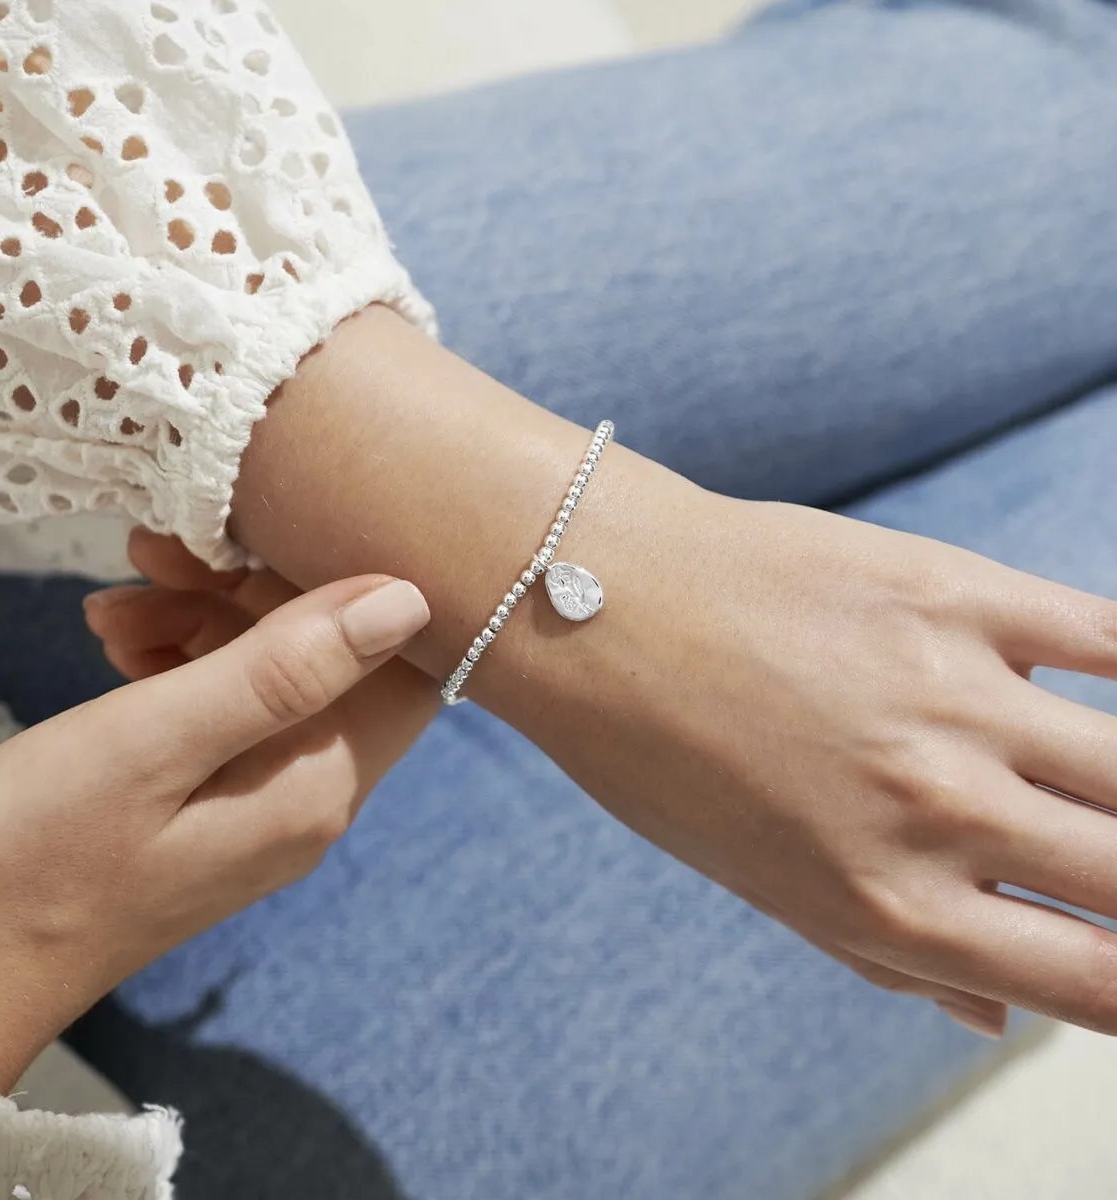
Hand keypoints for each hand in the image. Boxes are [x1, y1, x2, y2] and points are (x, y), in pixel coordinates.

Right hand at [0, 571, 433, 1095]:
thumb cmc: (35, 853)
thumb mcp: (157, 740)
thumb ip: (286, 670)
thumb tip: (409, 601)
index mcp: (319, 783)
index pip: (400, 656)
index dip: (344, 581)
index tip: (255, 538)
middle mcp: (313, 796)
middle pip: (332, 655)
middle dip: (250, 591)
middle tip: (153, 557)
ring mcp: (266, 803)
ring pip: (272, 671)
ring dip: (202, 620)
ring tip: (114, 609)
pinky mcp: (218, 802)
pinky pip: (228, 707)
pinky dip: (180, 661)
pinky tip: (119, 646)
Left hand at [517, 473, 1116, 1037]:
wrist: (596, 602)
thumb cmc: (661, 755)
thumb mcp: (762, 883)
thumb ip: (889, 957)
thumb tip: (997, 1020)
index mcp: (882, 906)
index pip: (1095, 984)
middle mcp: (933, 811)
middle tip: (1099, 856)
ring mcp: (952, 697)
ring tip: (1098, 792)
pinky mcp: (952, 594)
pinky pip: (1109, 639)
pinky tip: (1109, 692)